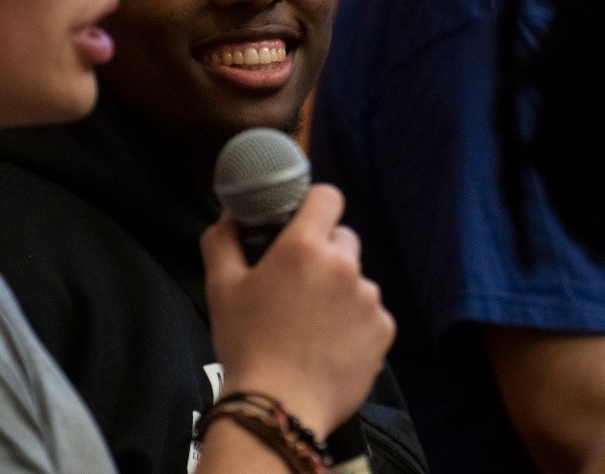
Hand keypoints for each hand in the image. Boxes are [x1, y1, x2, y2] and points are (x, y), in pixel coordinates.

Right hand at [200, 183, 394, 435]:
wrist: (279, 409)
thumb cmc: (246, 343)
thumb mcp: (220, 287)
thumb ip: (222, 240)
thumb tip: (230, 215)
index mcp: (305, 246)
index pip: (328, 196)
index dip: (314, 206)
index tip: (300, 225)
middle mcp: (345, 265)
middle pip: (343, 239)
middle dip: (324, 253)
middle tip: (298, 285)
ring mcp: (370, 298)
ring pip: (357, 280)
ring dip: (341, 291)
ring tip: (313, 324)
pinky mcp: (384, 330)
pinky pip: (371, 314)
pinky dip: (355, 324)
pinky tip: (330, 346)